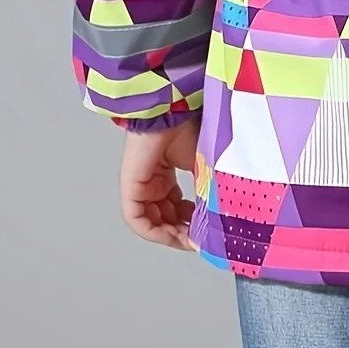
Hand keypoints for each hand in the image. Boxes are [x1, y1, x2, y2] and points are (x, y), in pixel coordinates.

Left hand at [119, 116, 200, 249]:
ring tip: (191, 239)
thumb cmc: (189, 126)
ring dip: (171, 234)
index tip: (207, 230)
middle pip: (164, 217)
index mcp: (167, 172)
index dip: (191, 222)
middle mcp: (152, 180)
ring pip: (152, 221)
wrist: (173, 108)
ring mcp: (140, 185)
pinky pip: (138, 220)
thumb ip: (207, 191)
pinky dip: (156, 232)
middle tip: (200, 239)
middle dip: (183, 231)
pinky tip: (175, 235)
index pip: (176, 206)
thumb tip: (218, 217)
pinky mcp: (130, 187)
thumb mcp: (205, 165)